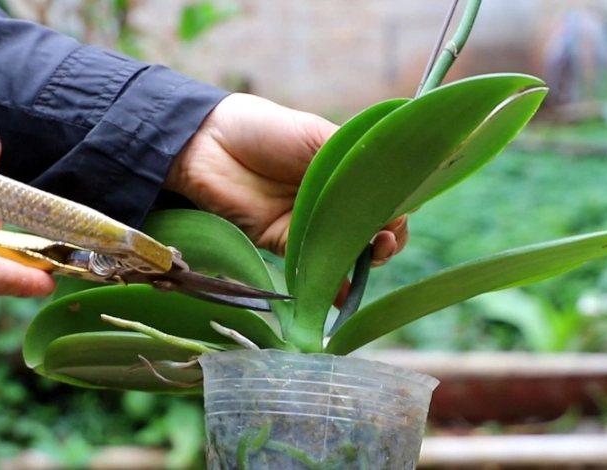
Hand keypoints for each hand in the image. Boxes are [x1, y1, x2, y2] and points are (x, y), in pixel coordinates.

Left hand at [164, 93, 408, 262]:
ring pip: (346, 251)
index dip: (397, 210)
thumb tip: (392, 197)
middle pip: (370, 229)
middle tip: (384, 237)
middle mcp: (329, 201)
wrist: (208, 145)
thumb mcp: (318, 136)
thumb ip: (353, 164)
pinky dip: (331, 285)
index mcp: (342, 171)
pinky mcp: (282, 245)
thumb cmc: (265, 130)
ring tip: (371, 254)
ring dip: (365, 260)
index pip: (384, 197)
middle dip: (387, 238)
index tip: (398, 214)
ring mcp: (307, 225)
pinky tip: (345, 293)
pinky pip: (313, 268)